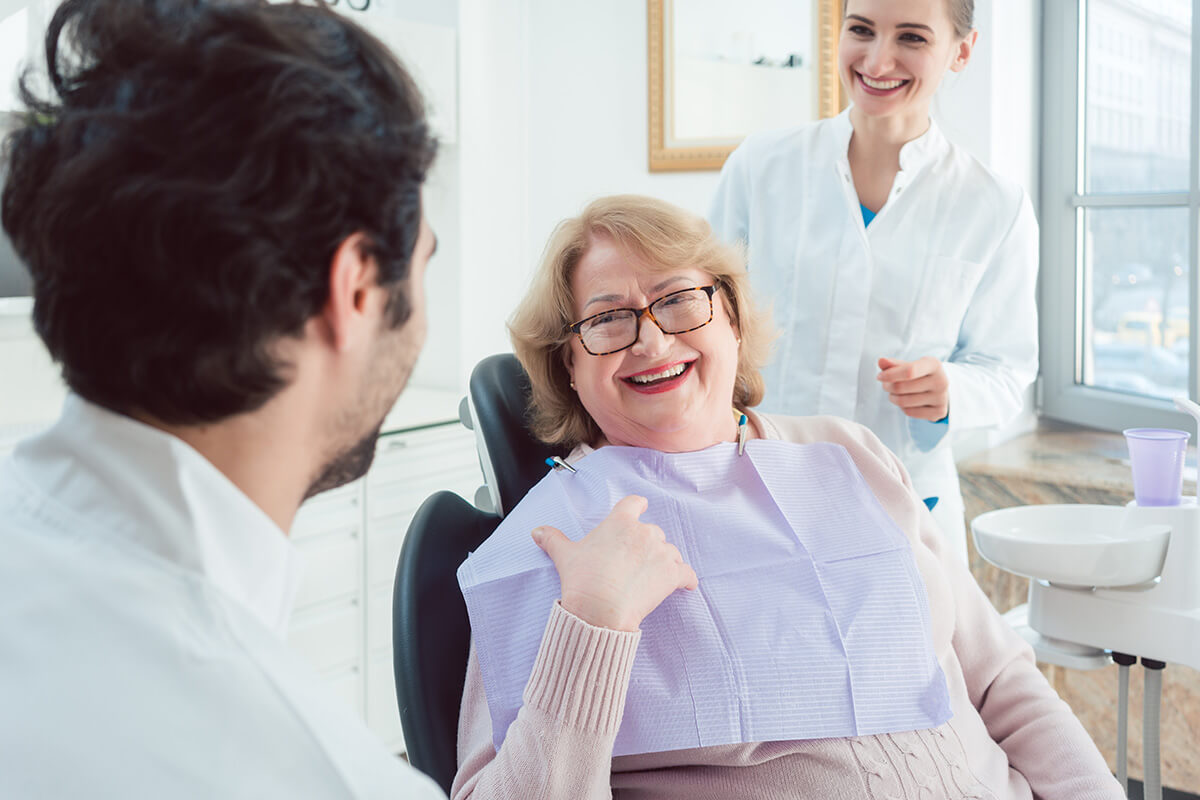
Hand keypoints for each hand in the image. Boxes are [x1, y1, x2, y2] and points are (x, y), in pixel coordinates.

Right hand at [531, 495, 697, 631]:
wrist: (600, 608)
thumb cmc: (583, 580)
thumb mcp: (565, 556)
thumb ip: (553, 539)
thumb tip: (537, 532)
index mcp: (620, 522)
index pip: (634, 503)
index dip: (637, 506)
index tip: (639, 508)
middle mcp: (644, 532)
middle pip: (652, 531)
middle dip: (646, 545)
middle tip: (633, 562)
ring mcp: (661, 552)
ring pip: (670, 551)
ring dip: (664, 561)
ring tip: (651, 577)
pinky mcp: (672, 574)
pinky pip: (686, 574)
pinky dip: (686, 579)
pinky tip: (686, 585)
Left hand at [876, 356, 949, 421]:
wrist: (939, 388)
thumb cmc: (919, 374)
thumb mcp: (909, 365)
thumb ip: (894, 364)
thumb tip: (881, 361)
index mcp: (934, 365)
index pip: (909, 371)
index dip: (890, 375)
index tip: (879, 376)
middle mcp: (941, 381)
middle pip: (901, 387)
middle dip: (888, 386)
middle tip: (886, 385)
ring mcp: (941, 398)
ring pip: (903, 401)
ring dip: (893, 398)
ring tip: (895, 393)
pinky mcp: (939, 411)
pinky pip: (909, 412)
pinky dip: (902, 408)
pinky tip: (906, 402)